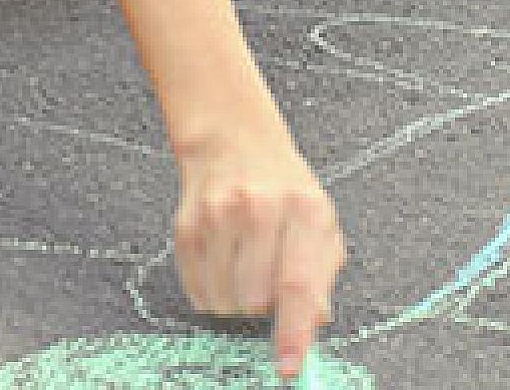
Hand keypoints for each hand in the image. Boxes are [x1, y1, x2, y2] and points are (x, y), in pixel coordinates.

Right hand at [173, 126, 344, 381]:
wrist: (235, 142)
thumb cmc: (285, 189)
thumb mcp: (321, 223)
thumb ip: (322, 276)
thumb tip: (313, 325)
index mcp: (305, 210)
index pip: (298, 284)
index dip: (293, 332)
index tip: (289, 366)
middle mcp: (260, 210)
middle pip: (255, 301)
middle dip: (264, 303)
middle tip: (269, 273)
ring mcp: (218, 217)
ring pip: (224, 301)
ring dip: (236, 298)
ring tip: (246, 263)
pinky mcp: (187, 227)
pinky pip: (198, 291)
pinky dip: (213, 289)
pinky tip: (225, 259)